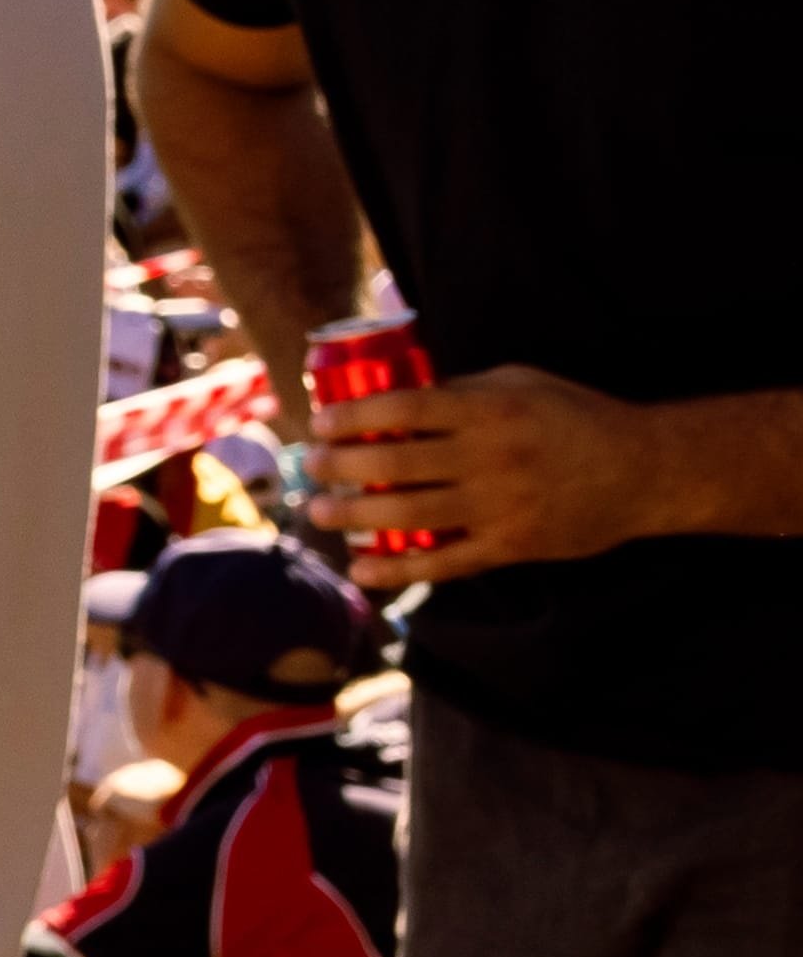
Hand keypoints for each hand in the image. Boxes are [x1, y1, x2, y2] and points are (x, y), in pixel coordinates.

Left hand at [313, 359, 725, 586]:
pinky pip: (446, 564)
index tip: (321, 422)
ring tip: (320, 513)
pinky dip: (400, 572)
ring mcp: (501, 507)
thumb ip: (462, 391)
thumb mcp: (521, 384)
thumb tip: (396, 397)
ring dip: (356, 518)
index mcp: (492, 411)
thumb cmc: (577, 417)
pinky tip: (364, 570)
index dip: (356, 417)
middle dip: (342, 468)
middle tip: (310, 468)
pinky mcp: (512, 546)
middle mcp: (492, 459)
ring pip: (411, 517)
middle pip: (397, 466)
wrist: (646, 470)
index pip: (407, 410)